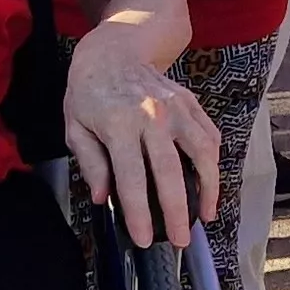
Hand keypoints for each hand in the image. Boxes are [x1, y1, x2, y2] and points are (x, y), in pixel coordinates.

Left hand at [61, 23, 218, 247]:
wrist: (115, 50)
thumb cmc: (89, 91)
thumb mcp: (75, 126)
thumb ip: (90, 163)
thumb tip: (103, 197)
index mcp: (118, 125)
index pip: (131, 178)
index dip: (138, 212)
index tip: (143, 238)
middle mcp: (151, 116)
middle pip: (170, 172)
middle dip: (177, 211)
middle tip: (180, 240)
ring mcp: (176, 108)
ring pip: (201, 153)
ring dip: (207, 187)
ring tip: (206, 214)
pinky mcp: (190, 103)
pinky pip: (209, 136)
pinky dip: (213, 161)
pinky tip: (210, 182)